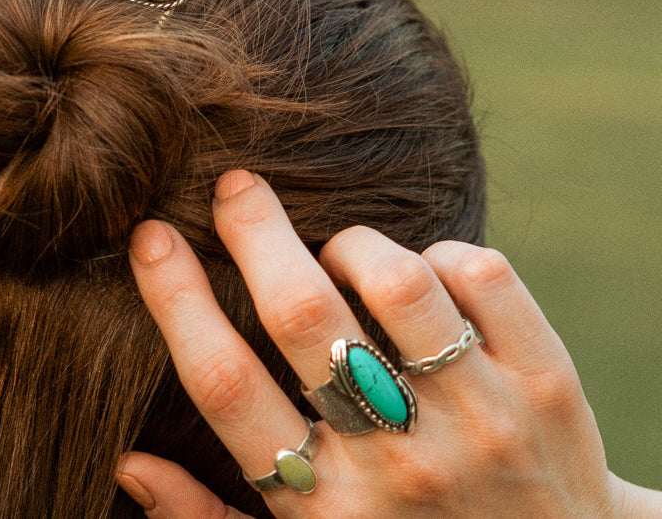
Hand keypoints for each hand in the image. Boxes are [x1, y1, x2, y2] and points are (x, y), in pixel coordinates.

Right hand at [119, 170, 639, 517]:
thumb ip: (207, 518)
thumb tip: (125, 462)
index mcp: (324, 505)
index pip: (224, 382)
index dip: (176, 298)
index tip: (150, 238)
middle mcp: (398, 461)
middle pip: (303, 313)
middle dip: (254, 231)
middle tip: (233, 186)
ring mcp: (482, 420)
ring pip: (396, 281)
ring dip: (353, 245)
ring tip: (338, 251)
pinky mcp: (546, 387)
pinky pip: (484, 278)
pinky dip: (442, 254)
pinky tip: (424, 274)